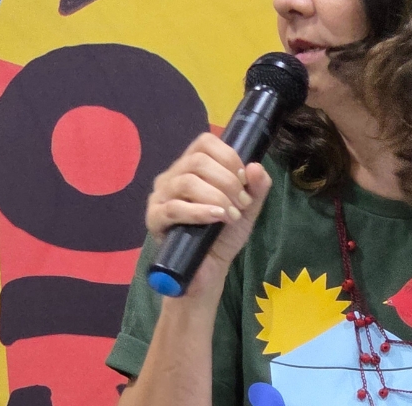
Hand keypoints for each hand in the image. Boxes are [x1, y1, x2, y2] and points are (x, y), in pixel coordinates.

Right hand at [146, 133, 270, 296]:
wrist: (209, 269)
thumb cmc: (225, 233)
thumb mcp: (248, 208)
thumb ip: (257, 186)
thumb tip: (255, 166)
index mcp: (193, 167)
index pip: (205, 142)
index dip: (229, 156)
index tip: (245, 179)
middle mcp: (173, 176)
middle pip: (197, 161)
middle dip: (227, 181)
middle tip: (242, 203)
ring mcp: (160, 197)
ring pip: (186, 182)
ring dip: (217, 197)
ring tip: (232, 215)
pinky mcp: (154, 219)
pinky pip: (173, 208)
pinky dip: (199, 211)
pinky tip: (216, 218)